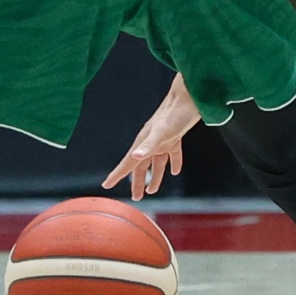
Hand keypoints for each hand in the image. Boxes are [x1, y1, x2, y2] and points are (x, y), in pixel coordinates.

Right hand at [103, 75, 200, 199]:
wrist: (189, 96)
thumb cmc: (175, 113)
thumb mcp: (162, 131)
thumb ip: (149, 145)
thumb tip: (135, 156)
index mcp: (144, 142)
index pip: (128, 163)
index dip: (117, 174)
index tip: (106, 185)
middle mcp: (151, 142)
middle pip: (142, 166)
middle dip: (138, 182)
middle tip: (135, 198)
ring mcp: (163, 139)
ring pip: (156, 163)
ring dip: (155, 177)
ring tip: (152, 190)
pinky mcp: (175, 136)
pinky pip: (172, 154)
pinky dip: (173, 163)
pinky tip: (175, 171)